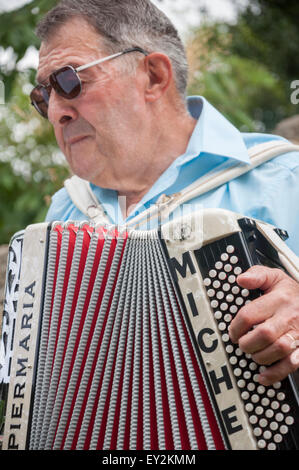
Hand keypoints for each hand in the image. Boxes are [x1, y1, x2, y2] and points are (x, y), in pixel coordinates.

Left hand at [229, 265, 298, 385]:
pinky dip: (275, 373)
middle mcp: (289, 317)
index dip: (235, 326)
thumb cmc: (291, 292)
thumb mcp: (275, 277)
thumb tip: (241, 279)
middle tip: (241, 343)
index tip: (233, 331)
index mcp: (279, 299)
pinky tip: (263, 376)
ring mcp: (297, 334)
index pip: (250, 314)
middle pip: (263, 334)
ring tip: (252, 353)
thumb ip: (257, 275)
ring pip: (278, 350)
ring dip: (259, 356)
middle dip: (247, 342)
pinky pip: (291, 364)